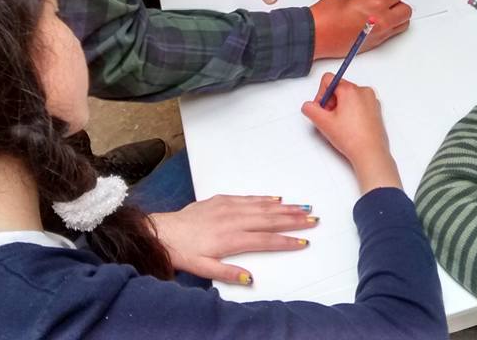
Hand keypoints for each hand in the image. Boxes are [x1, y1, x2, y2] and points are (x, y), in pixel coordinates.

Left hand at [150, 195, 316, 283]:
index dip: (286, 241)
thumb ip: (228, 273)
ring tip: (303, 207)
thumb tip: (250, 278)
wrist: (163, 232)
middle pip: (270, 220)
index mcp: (231, 239)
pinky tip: (277, 199)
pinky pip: (249, 198)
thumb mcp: (203, 269)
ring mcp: (229, 207)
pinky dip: (265, 198)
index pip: (266, 241)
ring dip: (285, 208)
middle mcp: (233, 220)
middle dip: (294, 220)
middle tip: (313, 219)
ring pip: (263, 207)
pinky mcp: (222, 200)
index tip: (303, 241)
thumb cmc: (183, 251)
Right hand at [302, 74, 401, 193]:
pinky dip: (353, 111)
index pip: (328, 79)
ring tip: (342, 125)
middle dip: (331, 102)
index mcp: (350, 90)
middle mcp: (363, 91)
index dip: (321, 94)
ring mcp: (372, 100)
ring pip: (349, 96)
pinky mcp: (376, 109)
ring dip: (342, 107)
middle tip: (331, 119)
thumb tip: (309, 106)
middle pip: (339, 88)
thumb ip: (311, 109)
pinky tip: (351, 126)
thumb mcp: (324, 123)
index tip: (323, 109)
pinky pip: (359, 103)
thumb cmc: (353, 138)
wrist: (371, 153)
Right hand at [310, 0, 411, 58]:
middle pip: (405, 9)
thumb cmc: (328, 13)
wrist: (317, 35)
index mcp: (377, 4)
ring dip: (396, 15)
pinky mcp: (376, 43)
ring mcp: (381, 33)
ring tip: (380, 11)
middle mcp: (383, 20)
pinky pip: (392, 33)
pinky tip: (374, 20)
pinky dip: (389, 25)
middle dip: (396, 2)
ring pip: (403, 23)